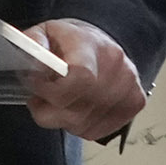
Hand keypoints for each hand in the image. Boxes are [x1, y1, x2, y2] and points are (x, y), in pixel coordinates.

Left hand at [25, 18, 145, 139]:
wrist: (102, 42)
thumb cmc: (72, 42)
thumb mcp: (45, 33)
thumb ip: (32, 44)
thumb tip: (31, 56)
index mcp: (91, 45)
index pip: (80, 77)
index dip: (52, 90)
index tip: (36, 87)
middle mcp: (115, 65)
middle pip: (78, 108)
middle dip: (50, 110)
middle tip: (42, 98)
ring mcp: (128, 86)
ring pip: (83, 124)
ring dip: (64, 120)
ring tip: (60, 102)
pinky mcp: (135, 102)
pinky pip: (96, 131)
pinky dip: (81, 126)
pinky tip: (78, 110)